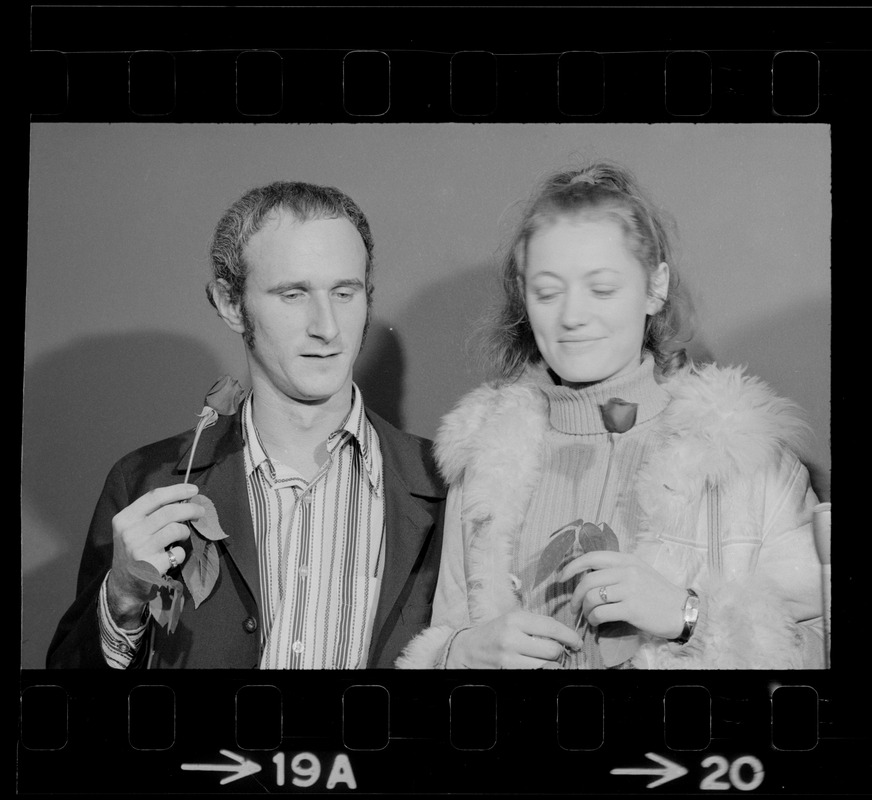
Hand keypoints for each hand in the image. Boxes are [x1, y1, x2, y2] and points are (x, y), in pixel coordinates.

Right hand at [106, 484, 203, 624]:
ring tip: (183, 536)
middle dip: (190, 509)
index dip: (177, 490)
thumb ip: (152, 514)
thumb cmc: (135, 551)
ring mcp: (139, 549)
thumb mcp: (133, 529)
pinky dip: (181, 552)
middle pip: (169, 511)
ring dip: (185, 531)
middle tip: (200, 512)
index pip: (154, 497)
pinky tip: (172, 556)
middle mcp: (129, 532)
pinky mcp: (151, 565)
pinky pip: (178, 552)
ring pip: (176, 529)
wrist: (124, 586)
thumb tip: (184, 498)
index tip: (193, 489)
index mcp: (124, 518)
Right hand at [447, 610, 581, 668]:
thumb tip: (566, 638)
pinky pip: (535, 675)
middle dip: (559, 652)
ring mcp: (508, 657)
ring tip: (545, 660)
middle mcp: (511, 637)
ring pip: (546, 665)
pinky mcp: (506, 672)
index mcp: (515, 619)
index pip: (551, 626)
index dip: (569, 636)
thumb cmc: (494, 633)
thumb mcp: (512, 620)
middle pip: (552, 649)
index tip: (577, 642)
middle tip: (556, 652)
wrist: (466, 649)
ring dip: (551, 664)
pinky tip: (535, 667)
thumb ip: (536, 625)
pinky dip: (540, 672)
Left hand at [559, 551, 686, 639]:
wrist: (682, 611)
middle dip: (575, 595)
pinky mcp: (632, 608)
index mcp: (626, 559)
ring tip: (589, 616)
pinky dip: (593, 619)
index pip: (592, 557)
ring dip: (585, 609)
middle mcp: (627, 571)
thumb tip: (587, 575)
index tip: (561, 577)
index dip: (572, 566)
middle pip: (588, 580)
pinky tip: (596, 623)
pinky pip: (601, 613)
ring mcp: (630, 589)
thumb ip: (615, 570)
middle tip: (574, 606)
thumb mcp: (638, 572)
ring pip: (592, 597)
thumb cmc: (657, 593)